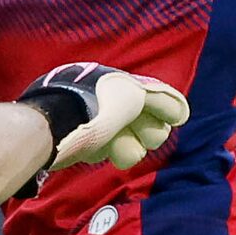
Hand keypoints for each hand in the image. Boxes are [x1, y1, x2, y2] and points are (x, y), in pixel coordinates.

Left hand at [19, 63, 189, 172]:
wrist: (54, 128)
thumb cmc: (96, 107)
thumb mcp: (135, 96)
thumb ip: (162, 99)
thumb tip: (181, 112)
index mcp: (112, 80)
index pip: (149, 95)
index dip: (164, 109)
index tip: (174, 121)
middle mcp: (99, 95)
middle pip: (136, 119)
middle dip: (145, 130)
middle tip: (147, 140)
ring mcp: (85, 119)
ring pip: (119, 137)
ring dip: (127, 146)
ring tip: (121, 153)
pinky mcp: (74, 140)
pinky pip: (100, 148)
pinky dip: (105, 151)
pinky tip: (102, 154)